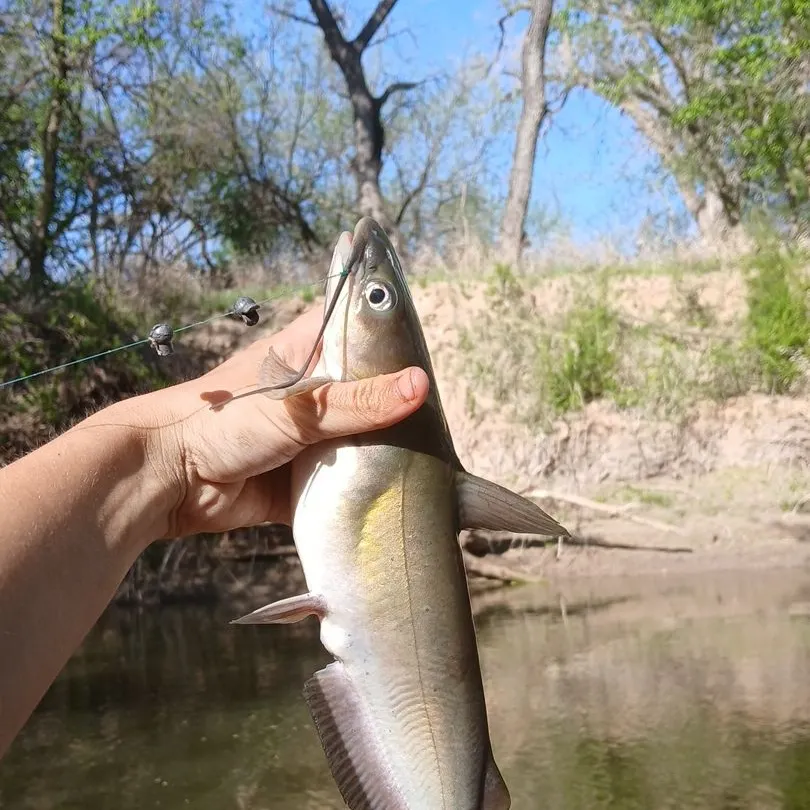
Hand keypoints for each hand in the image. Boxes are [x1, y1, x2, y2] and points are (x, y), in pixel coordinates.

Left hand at [126, 307, 428, 537]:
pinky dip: (363, 489)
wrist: (168, 480)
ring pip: (360, 438)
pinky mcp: (305, 477)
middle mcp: (311, 391)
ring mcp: (309, 436)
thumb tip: (420, 387)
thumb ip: (358, 402)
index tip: (428, 354)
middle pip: (368, 390)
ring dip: (383, 450)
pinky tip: (398, 495)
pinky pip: (344, 481)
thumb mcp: (296, 408)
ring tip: (432, 459)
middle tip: (440, 420)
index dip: (390, 337)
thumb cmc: (222, 422)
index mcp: (305, 352)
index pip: (357, 329)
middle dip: (397, 405)